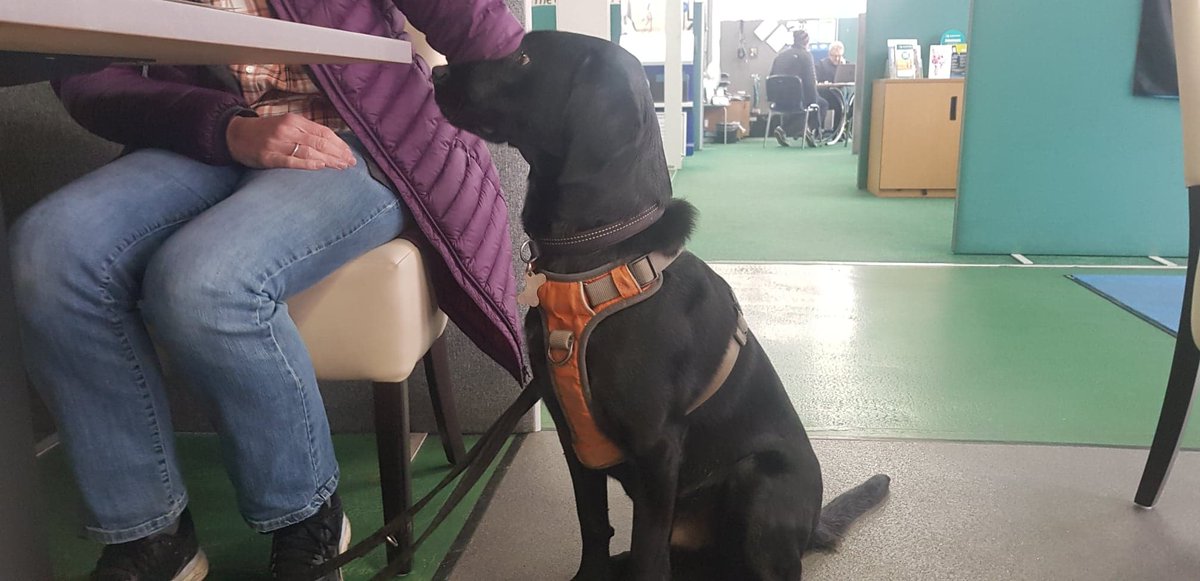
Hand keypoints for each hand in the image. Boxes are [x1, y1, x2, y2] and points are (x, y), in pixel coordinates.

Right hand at [225, 113, 357, 169]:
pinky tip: (320, 166)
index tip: (349, 153)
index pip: (323, 131)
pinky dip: (307, 163)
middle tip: (351, 162)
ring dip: (328, 160)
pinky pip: (291, 160)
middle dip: (338, 153)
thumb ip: (306, 132)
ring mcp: (277, 143)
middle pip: (319, 141)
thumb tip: (332, 144)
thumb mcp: (286, 125)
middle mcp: (287, 129)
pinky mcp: (269, 156)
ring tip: (341, 166)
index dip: (338, 143)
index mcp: (294, 120)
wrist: (236, 135)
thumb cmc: (266, 132)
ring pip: (309, 150)